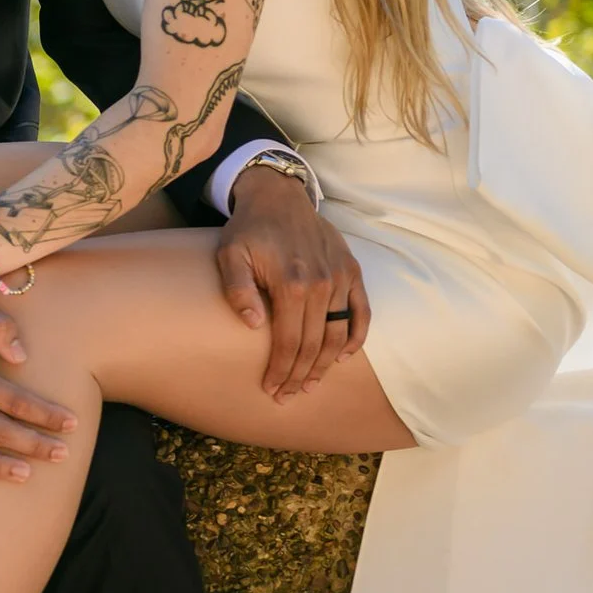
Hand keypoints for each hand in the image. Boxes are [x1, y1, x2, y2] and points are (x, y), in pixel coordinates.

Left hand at [215, 163, 368, 400]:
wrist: (279, 197)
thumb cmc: (249, 230)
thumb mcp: (230, 254)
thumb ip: (237, 289)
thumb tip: (252, 325)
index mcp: (291, 283)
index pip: (289, 342)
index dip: (281, 370)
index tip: (271, 389)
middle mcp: (321, 284)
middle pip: (314, 344)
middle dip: (301, 375)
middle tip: (288, 395)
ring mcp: (341, 278)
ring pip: (339, 334)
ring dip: (326, 364)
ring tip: (311, 383)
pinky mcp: (352, 271)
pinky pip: (362, 311)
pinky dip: (356, 337)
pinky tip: (344, 356)